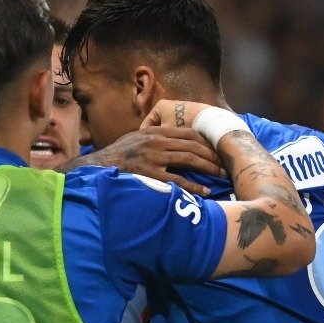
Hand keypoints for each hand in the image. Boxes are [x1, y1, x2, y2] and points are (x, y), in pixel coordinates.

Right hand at [80, 123, 223, 196]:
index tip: (217, 150)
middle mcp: (156, 141)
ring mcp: (153, 157)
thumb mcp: (137, 137)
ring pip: (188, 160)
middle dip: (212, 155)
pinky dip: (193, 186)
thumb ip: (156, 136)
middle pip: (193, 146)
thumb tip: (177, 139)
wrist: (99, 164)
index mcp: (155, 131)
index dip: (206, 141)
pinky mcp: (149, 173)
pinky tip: (205, 191)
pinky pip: (176, 180)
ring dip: (208, 168)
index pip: (188, 133)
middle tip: (224, 164)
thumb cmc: (119, 152)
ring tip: (220, 175)